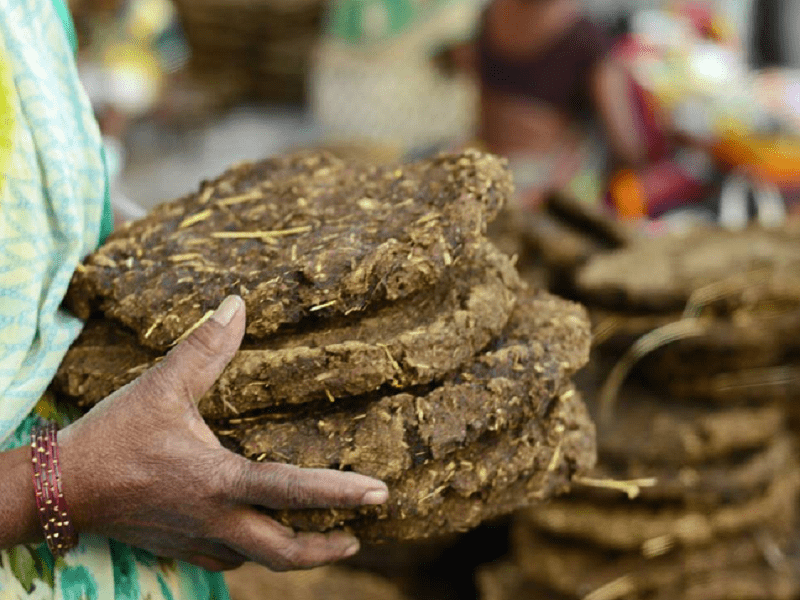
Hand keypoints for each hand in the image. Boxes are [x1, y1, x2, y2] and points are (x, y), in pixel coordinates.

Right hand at [58, 296, 388, 571]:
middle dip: (326, 550)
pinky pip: (225, 561)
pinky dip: (251, 552)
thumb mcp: (162, 385)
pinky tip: (256, 535)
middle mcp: (216, 520)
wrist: (62, 488)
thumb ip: (205, 347)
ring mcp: (198, 540)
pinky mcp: (180, 547)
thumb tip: (237, 304)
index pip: (293, 491)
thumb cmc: (115, 437)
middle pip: (284, 553)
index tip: (380, 494)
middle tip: (359, 537)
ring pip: (257, 561)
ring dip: (291, 553)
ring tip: (322, 540)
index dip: (341, 494)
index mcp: (220, 481)